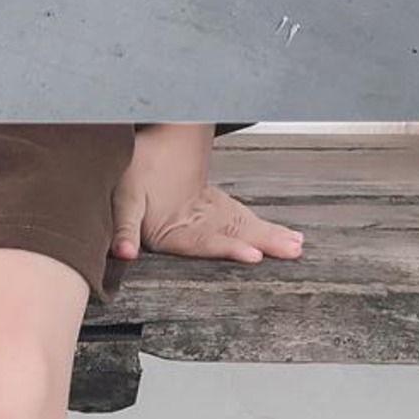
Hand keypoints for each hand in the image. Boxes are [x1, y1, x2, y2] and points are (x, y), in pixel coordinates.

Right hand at [112, 126, 303, 269]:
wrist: (137, 164)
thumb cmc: (128, 180)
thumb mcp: (122, 201)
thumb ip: (124, 228)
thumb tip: (123, 253)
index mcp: (172, 236)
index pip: (204, 243)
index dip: (227, 249)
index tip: (252, 254)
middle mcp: (194, 232)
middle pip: (231, 240)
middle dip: (262, 245)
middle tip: (290, 251)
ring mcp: (208, 222)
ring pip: (242, 232)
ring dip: (269, 240)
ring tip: (296, 246)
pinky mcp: (216, 211)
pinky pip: (243, 222)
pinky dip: (264, 228)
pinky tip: (287, 236)